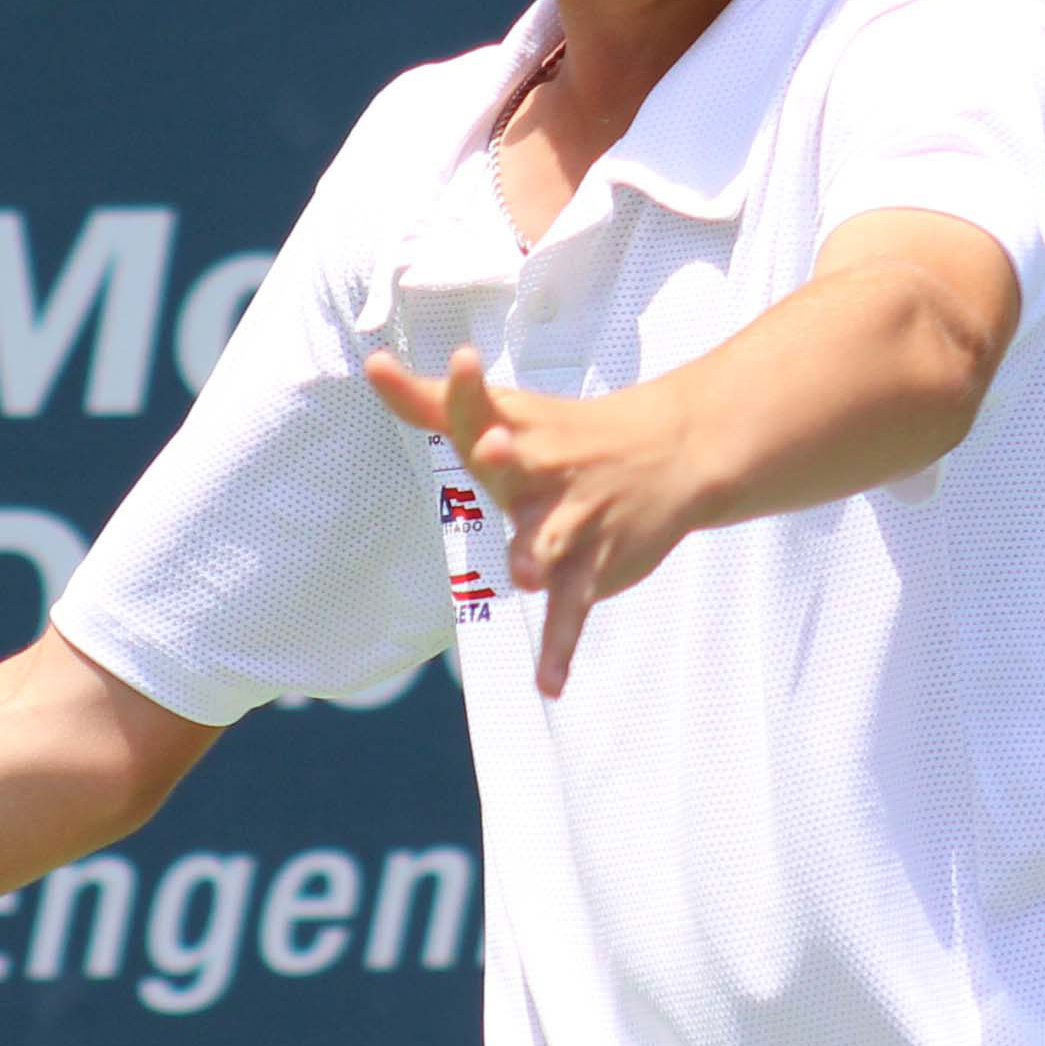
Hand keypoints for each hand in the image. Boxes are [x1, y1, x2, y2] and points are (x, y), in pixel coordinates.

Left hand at [360, 343, 699, 698]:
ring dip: (538, 554)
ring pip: (551, 542)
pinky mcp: (593, 568)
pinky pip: (573, 612)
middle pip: (520, 467)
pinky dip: (561, 649)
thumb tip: (371, 364)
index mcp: (518, 434)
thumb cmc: (567, 434)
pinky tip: (548, 686)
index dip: (465, 387)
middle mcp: (546, 473)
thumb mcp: (508, 413)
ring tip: (526, 573)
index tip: (461, 358)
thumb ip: (435, 402)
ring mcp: (573, 522)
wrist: (673, 452)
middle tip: (494, 446)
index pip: (482, 410)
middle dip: (507, 458)